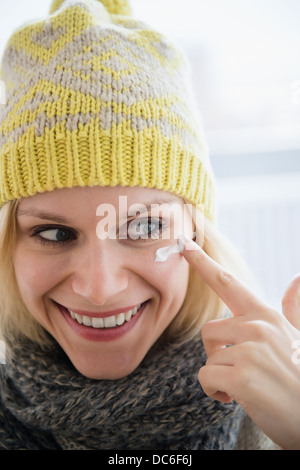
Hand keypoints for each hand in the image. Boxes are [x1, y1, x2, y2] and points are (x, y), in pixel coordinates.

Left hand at [182, 238, 299, 449]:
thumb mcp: (298, 336)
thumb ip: (292, 309)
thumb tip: (297, 278)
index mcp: (266, 315)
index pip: (228, 282)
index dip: (203, 263)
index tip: (185, 245)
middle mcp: (257, 327)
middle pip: (208, 331)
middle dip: (217, 353)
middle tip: (241, 370)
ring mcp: (250, 351)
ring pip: (208, 357)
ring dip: (219, 375)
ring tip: (245, 385)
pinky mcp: (242, 377)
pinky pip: (205, 377)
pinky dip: (214, 391)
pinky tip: (236, 397)